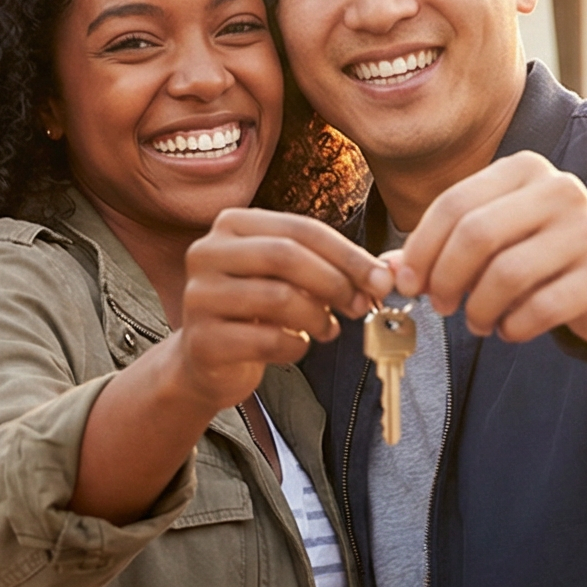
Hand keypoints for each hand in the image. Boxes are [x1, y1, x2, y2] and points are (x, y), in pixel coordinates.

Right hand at [161, 208, 395, 410]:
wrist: (208, 360)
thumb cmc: (257, 312)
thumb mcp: (288, 277)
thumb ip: (330, 267)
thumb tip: (386, 272)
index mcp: (231, 225)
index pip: (300, 229)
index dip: (348, 254)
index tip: (381, 280)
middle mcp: (206, 253)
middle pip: (285, 256)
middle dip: (335, 282)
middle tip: (361, 306)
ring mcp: (199, 297)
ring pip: (278, 298)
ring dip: (318, 317)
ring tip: (329, 328)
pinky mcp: (202, 340)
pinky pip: (268, 341)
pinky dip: (296, 346)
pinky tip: (298, 345)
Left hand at [390, 151, 586, 346]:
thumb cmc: (544, 255)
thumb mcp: (497, 237)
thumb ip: (443, 247)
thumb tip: (387, 270)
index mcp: (524, 169)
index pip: (453, 204)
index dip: (421, 249)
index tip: (408, 284)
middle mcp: (559, 189)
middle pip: (476, 235)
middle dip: (445, 279)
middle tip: (440, 306)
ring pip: (506, 274)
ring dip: (479, 309)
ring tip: (478, 321)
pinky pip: (539, 308)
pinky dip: (513, 327)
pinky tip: (511, 330)